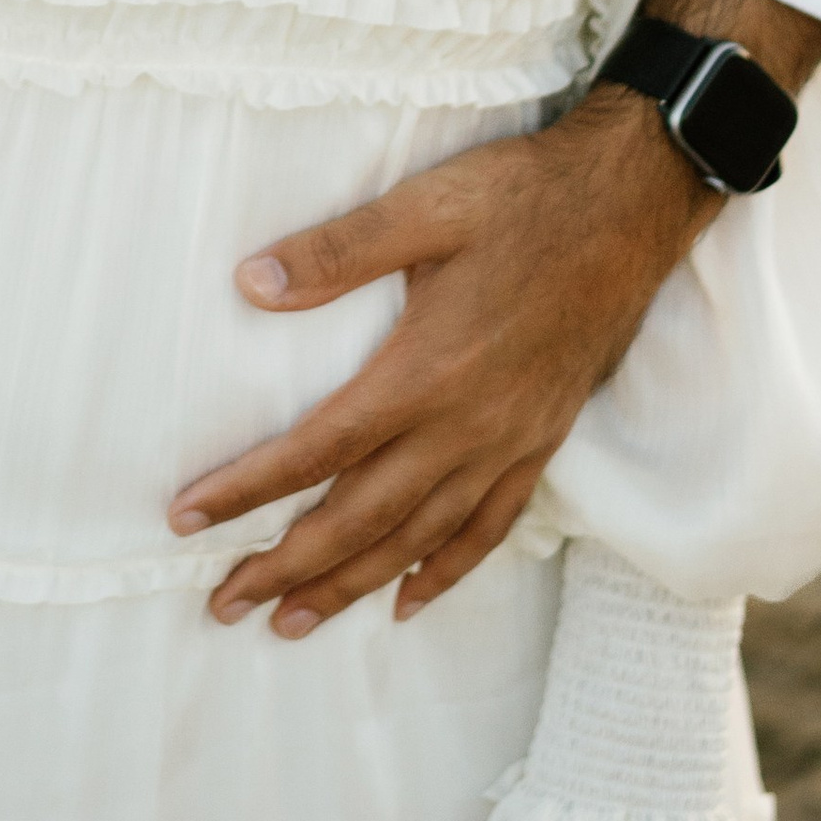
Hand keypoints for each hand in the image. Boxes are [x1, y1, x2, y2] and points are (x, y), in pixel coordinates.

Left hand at [167, 89, 707, 630]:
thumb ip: (337, 251)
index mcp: (425, 371)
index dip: (248, 490)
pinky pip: (488, 527)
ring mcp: (508, 442)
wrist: (632, 208)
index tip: (187, 519)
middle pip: (361, 518)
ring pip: (418, 539)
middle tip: (223, 601)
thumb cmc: (523, 198)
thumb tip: (250, 284)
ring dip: (351, 585)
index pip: (318, 451)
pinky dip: (444, 571)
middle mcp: (465, 425)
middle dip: (287, 566)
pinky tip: (407, 598)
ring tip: (293, 622)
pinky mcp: (542, 442)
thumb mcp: (425, 206)